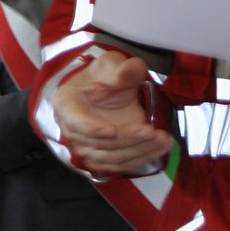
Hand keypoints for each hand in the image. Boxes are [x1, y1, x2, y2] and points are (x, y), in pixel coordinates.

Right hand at [50, 51, 172, 177]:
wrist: (106, 90)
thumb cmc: (103, 77)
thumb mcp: (112, 65)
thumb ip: (122, 68)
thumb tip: (134, 67)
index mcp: (67, 104)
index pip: (75, 121)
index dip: (92, 129)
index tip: (112, 130)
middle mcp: (73, 131)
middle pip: (98, 144)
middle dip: (127, 139)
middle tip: (151, 131)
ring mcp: (87, 147)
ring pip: (111, 158)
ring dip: (138, 151)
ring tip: (162, 140)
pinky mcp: (103, 158)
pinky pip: (120, 165)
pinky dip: (141, 159)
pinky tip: (159, 149)